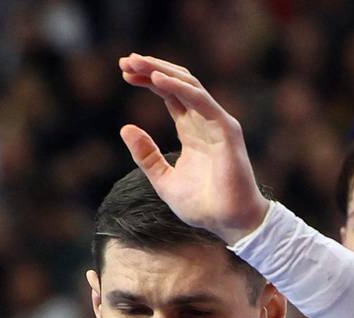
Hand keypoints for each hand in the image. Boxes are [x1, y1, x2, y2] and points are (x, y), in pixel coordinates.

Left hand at [115, 54, 268, 242]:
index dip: (149, 80)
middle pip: (177, 84)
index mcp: (192, 130)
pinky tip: (158, 80)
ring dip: (161, 71)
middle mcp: (205, 121)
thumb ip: (146, 155)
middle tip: (125, 60)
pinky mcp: (225, 129)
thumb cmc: (202, 205)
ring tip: (137, 63)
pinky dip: (179, 89)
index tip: (124, 71)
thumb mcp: (163, 180)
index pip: (169, 95)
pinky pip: (200, 101)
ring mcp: (216, 123)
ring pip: (189, 85)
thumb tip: (125, 128)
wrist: (228, 222)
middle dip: (151, 69)